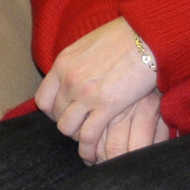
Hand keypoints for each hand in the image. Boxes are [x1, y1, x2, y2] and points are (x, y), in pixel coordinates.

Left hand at [35, 17, 158, 163]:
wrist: (147, 35)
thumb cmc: (124, 37)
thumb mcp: (89, 45)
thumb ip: (76, 63)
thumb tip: (74, 75)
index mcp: (63, 64)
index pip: (43, 100)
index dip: (53, 112)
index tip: (66, 114)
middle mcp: (70, 80)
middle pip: (57, 116)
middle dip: (70, 125)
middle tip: (84, 129)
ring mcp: (86, 94)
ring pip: (68, 129)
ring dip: (78, 137)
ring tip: (90, 143)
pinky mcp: (106, 105)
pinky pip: (88, 136)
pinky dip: (89, 149)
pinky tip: (95, 154)